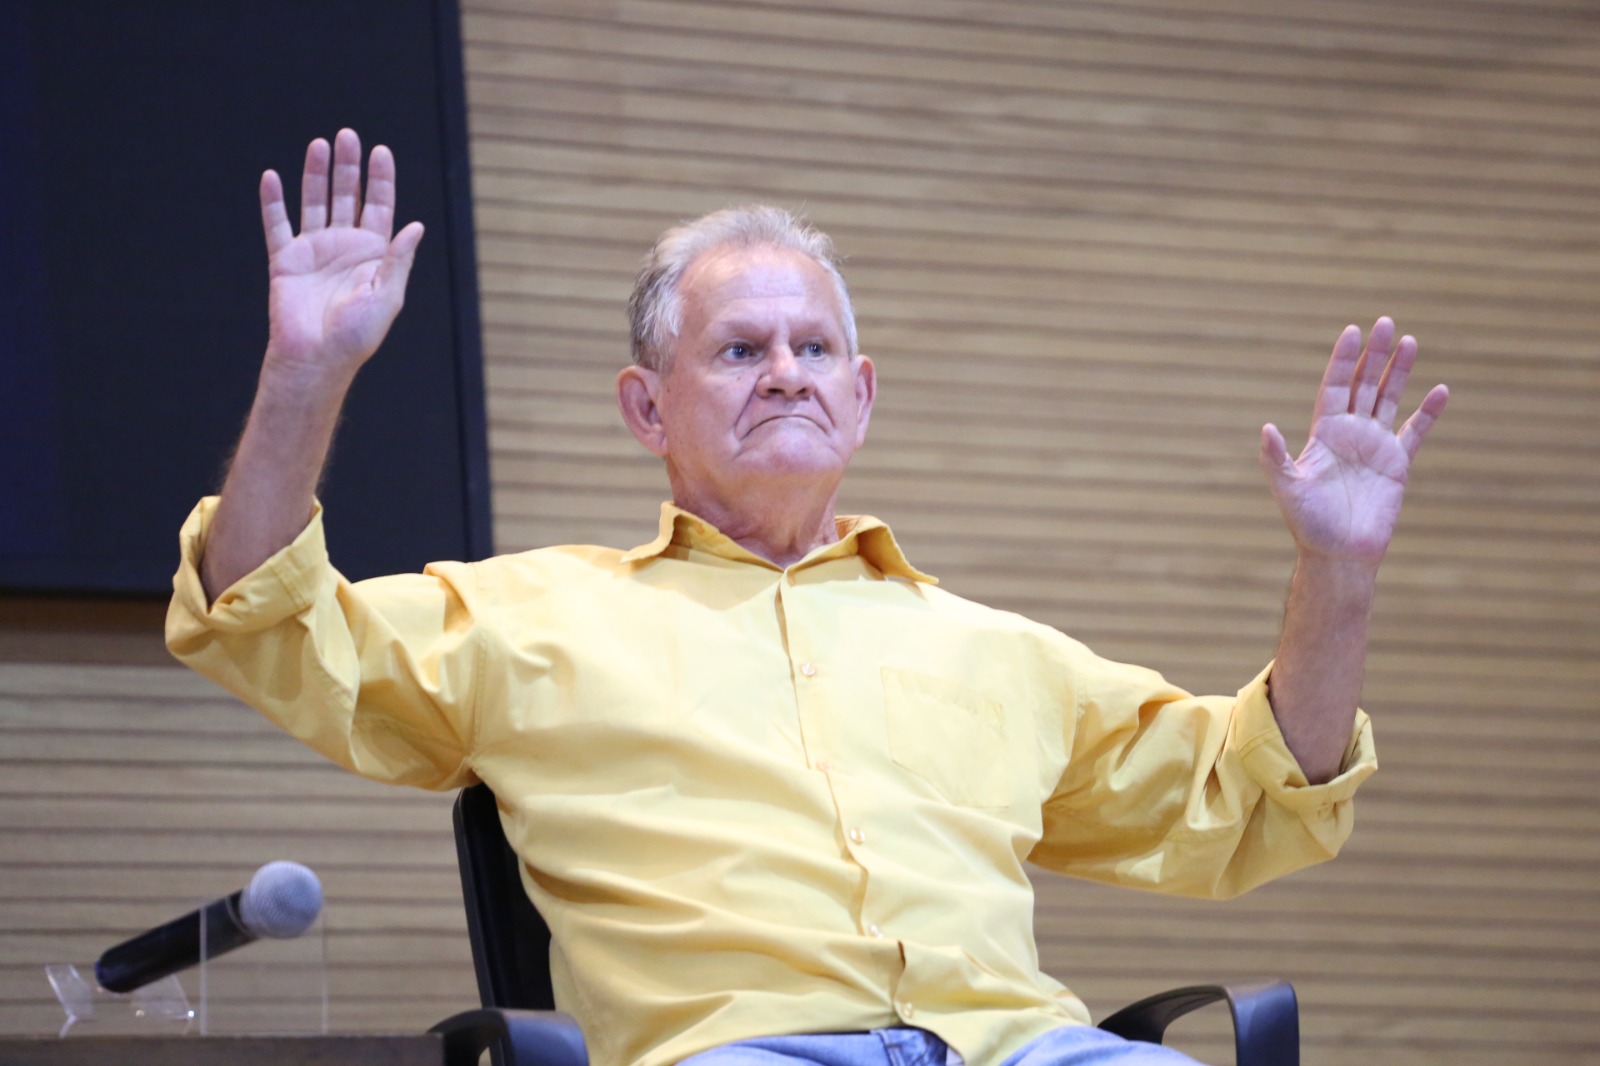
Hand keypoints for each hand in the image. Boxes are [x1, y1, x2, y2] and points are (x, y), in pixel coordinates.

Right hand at [259, 128, 423, 385]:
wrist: (316, 357)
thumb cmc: (356, 334)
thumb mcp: (386, 296)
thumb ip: (398, 260)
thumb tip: (416, 226)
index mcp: (373, 253)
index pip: (379, 206)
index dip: (380, 179)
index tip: (380, 151)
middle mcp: (344, 246)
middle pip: (346, 196)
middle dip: (348, 166)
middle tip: (347, 135)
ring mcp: (314, 250)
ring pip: (314, 202)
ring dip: (316, 173)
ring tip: (319, 144)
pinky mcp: (285, 259)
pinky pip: (277, 224)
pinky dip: (273, 201)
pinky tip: (271, 176)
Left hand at [1259, 317, 1448, 565]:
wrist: (1339, 554)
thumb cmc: (1308, 524)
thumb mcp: (1287, 488)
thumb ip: (1275, 458)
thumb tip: (1267, 428)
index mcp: (1323, 433)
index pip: (1334, 386)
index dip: (1343, 360)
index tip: (1352, 331)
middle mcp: (1349, 433)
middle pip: (1363, 384)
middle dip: (1374, 355)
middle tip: (1386, 322)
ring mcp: (1374, 446)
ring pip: (1389, 399)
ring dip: (1399, 372)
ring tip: (1410, 341)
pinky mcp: (1396, 464)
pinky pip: (1416, 432)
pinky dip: (1428, 413)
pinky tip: (1441, 390)